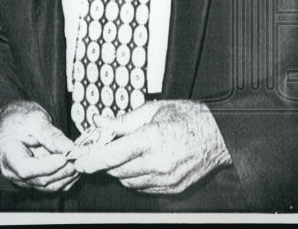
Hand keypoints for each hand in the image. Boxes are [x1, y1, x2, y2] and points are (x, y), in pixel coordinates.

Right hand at [0, 101, 78, 191]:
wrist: (12, 120)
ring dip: (67, 175)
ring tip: (78, 158)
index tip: (65, 157)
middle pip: (40, 179)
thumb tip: (70, 148)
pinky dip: (65, 177)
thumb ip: (51, 134)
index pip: (25, 168)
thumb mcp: (34, 118)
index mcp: (6, 153)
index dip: (47, 167)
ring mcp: (22, 179)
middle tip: (78, 156)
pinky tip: (73, 164)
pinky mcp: (33, 181)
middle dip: (62, 170)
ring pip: (49, 186)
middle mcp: (11, 171)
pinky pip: (51, 185)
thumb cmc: (19, 117)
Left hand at [73, 100, 231, 193]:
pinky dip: (135, 177)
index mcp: (151, 139)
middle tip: (102, 150)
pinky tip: (140, 163)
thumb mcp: (152, 110)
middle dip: (105, 162)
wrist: (219, 135)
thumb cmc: (187, 117)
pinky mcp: (173, 188)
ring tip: (125, 153)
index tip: (78, 162)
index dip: (92, 160)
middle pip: (118, 170)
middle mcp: (158, 162)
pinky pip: (144, 187)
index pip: (113, 156)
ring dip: (120, 170)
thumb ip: (122, 121)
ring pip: (129, 181)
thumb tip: (99, 122)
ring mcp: (167, 178)